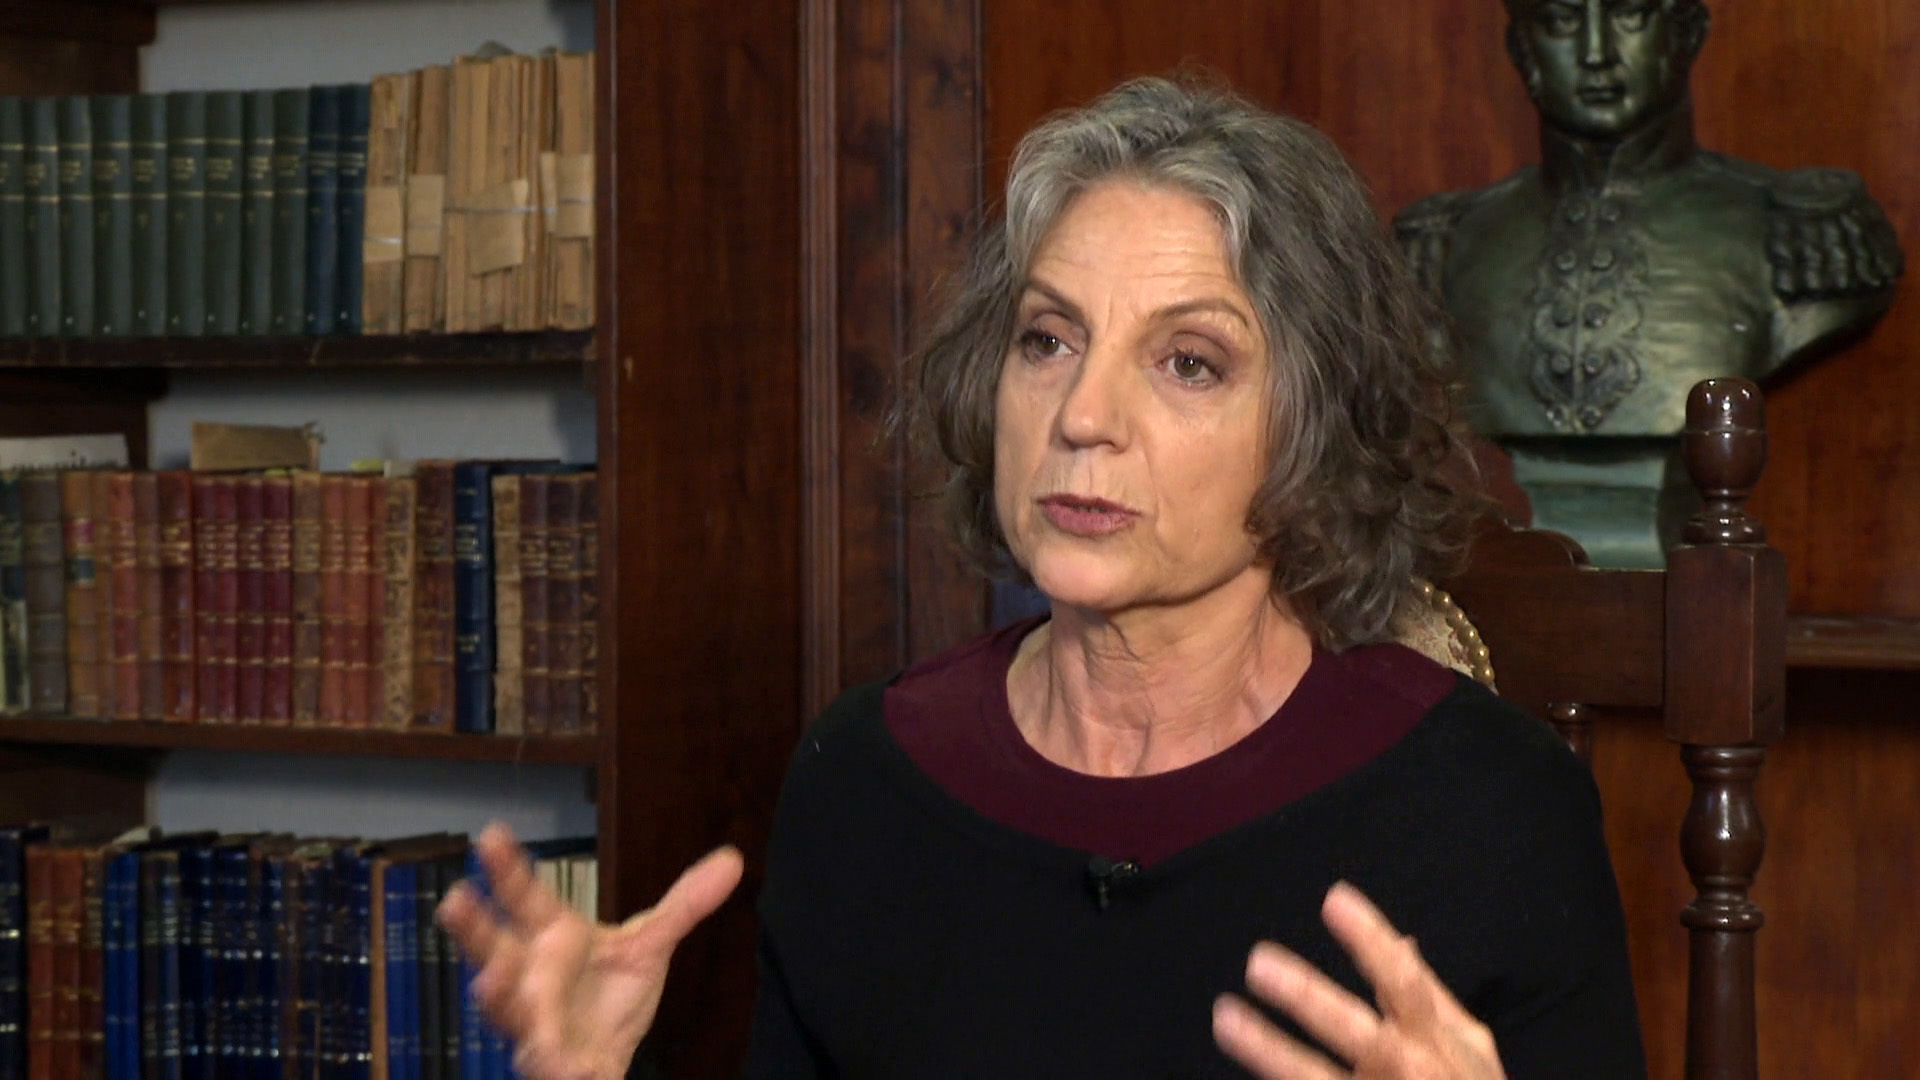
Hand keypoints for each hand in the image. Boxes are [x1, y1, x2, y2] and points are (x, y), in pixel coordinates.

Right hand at [437, 823, 744, 1079]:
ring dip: (498, 997)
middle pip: (494, 948)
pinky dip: (550, 1062)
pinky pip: (547, 1064)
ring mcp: (535, 1022)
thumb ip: (684, 905)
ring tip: (488, 984)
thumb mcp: (651, 946)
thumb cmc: (611, 996)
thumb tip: (732, 860)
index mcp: (553, 940)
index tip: (493, 834)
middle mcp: (532, 978)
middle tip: (455, 901)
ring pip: (507, 1009)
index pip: (526, 898)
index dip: (508, 868)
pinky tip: (558, 1059)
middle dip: (475, 928)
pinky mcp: (552, 1063)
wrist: (608, 1058)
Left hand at [1212, 881, 1504, 1079]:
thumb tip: (1403, 940)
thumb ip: (1432, 997)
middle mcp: (1410, 1070)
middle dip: (1309, 998)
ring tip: (1225, 1018)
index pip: (1405, 981)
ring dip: (1270, 1050)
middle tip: (1259, 963)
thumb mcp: (1469, 1051)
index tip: (1334, 900)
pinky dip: (1279, 1074)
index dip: (1371, 940)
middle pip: (1357, 1031)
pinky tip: (1244, 1071)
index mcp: (1439, 1043)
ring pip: (1318, 1077)